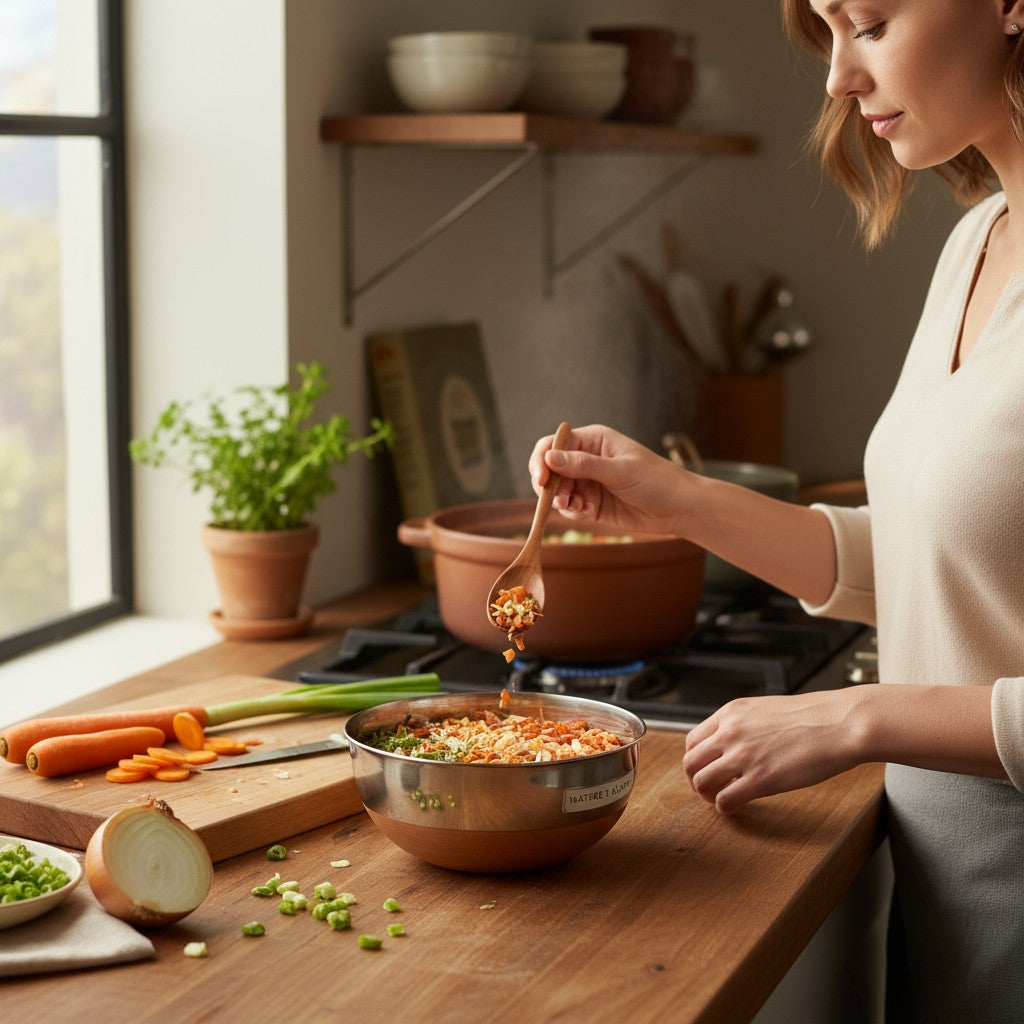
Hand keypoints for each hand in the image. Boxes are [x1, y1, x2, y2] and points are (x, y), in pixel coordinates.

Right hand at [528, 424, 689, 536]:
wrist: (679, 509)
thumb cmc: (657, 481)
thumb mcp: (620, 471)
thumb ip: (583, 465)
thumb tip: (549, 458)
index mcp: (592, 440)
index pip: (553, 444)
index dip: (542, 460)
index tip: (541, 480)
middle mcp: (586, 459)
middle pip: (550, 470)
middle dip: (551, 486)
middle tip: (562, 501)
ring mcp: (588, 482)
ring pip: (558, 491)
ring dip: (562, 501)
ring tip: (581, 508)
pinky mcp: (591, 504)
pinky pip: (570, 508)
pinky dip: (574, 512)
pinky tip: (590, 513)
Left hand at [682, 690, 857, 813]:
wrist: (841, 723)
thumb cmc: (813, 717)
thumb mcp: (765, 709)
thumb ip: (743, 725)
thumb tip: (733, 744)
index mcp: (731, 713)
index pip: (693, 741)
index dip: (697, 761)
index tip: (707, 770)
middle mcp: (731, 732)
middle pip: (691, 763)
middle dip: (696, 781)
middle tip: (710, 790)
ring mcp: (744, 755)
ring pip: (701, 783)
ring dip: (708, 796)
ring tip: (722, 800)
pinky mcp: (761, 779)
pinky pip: (725, 800)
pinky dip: (725, 808)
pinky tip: (736, 807)